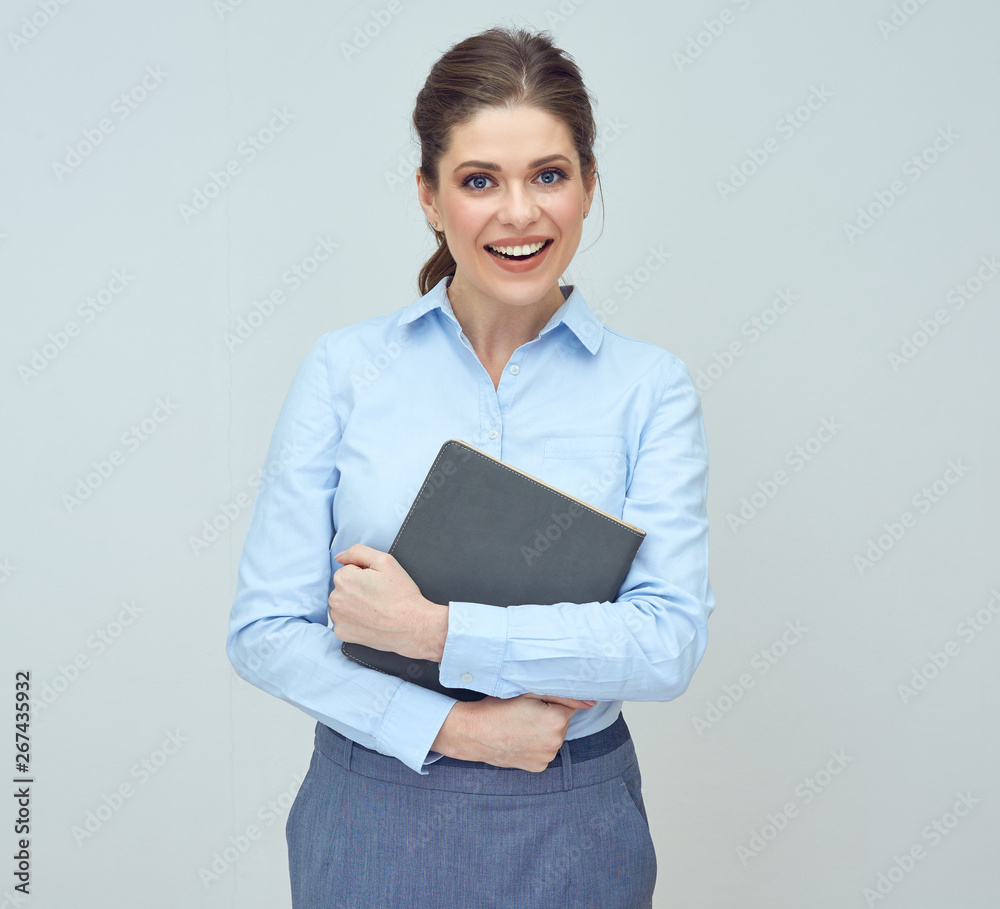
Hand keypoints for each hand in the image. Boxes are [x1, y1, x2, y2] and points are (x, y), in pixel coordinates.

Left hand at [328, 543, 445, 659]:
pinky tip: (369, 620)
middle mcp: (335, 599)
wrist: (412, 626)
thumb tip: (339, 557)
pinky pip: (344, 622)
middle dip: (357, 588)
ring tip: (375, 609)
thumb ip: (358, 552)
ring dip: (354, 605)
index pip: (348, 569)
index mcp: (343, 578)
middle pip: (343, 587)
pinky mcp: (342, 633)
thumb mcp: (384, 561)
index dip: (365, 574)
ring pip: (342, 604)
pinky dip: (354, 621)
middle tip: (378, 596)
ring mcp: (338, 618)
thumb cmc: (401, 594)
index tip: (378, 583)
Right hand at [433, 693, 597, 771]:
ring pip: (553, 736)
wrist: (473, 732)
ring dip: (543, 730)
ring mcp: (547, 758)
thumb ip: (562, 694)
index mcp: (556, 720)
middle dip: (549, 715)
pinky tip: (520, 738)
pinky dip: (536, 744)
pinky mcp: (538, 768)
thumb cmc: (498, 708)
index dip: (550, 701)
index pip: (568, 704)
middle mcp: (555, 743)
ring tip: (519, 726)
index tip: (533, 703)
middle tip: (524, 713)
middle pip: (562, 721)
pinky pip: (544, 751)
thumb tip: (590, 701)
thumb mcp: (528, 692)